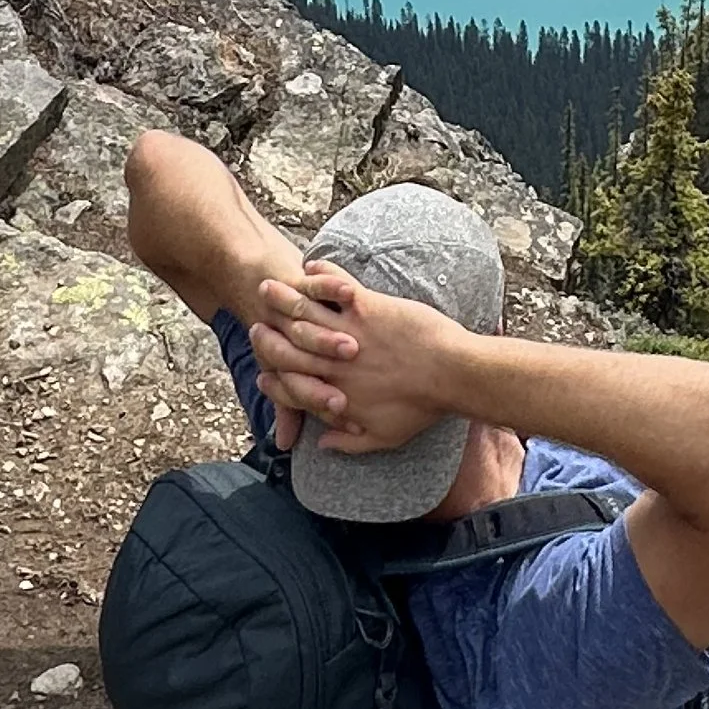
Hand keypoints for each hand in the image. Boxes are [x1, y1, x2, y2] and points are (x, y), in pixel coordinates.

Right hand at [249, 264, 471, 452]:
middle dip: (266, 333)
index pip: (290, 387)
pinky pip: (335, 285)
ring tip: (269, 286)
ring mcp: (348, 331)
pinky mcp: (367, 306)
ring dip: (284, 297)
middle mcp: (333, 362)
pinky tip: (311, 264)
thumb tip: (324, 444)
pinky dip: (321, 275)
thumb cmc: (423, 406)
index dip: (273, 380)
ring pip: (305, 313)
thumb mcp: (384, 436)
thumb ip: (350, 442)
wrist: (453, 374)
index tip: (263, 374)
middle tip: (255, 323)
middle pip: (287, 345)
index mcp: (335, 392)